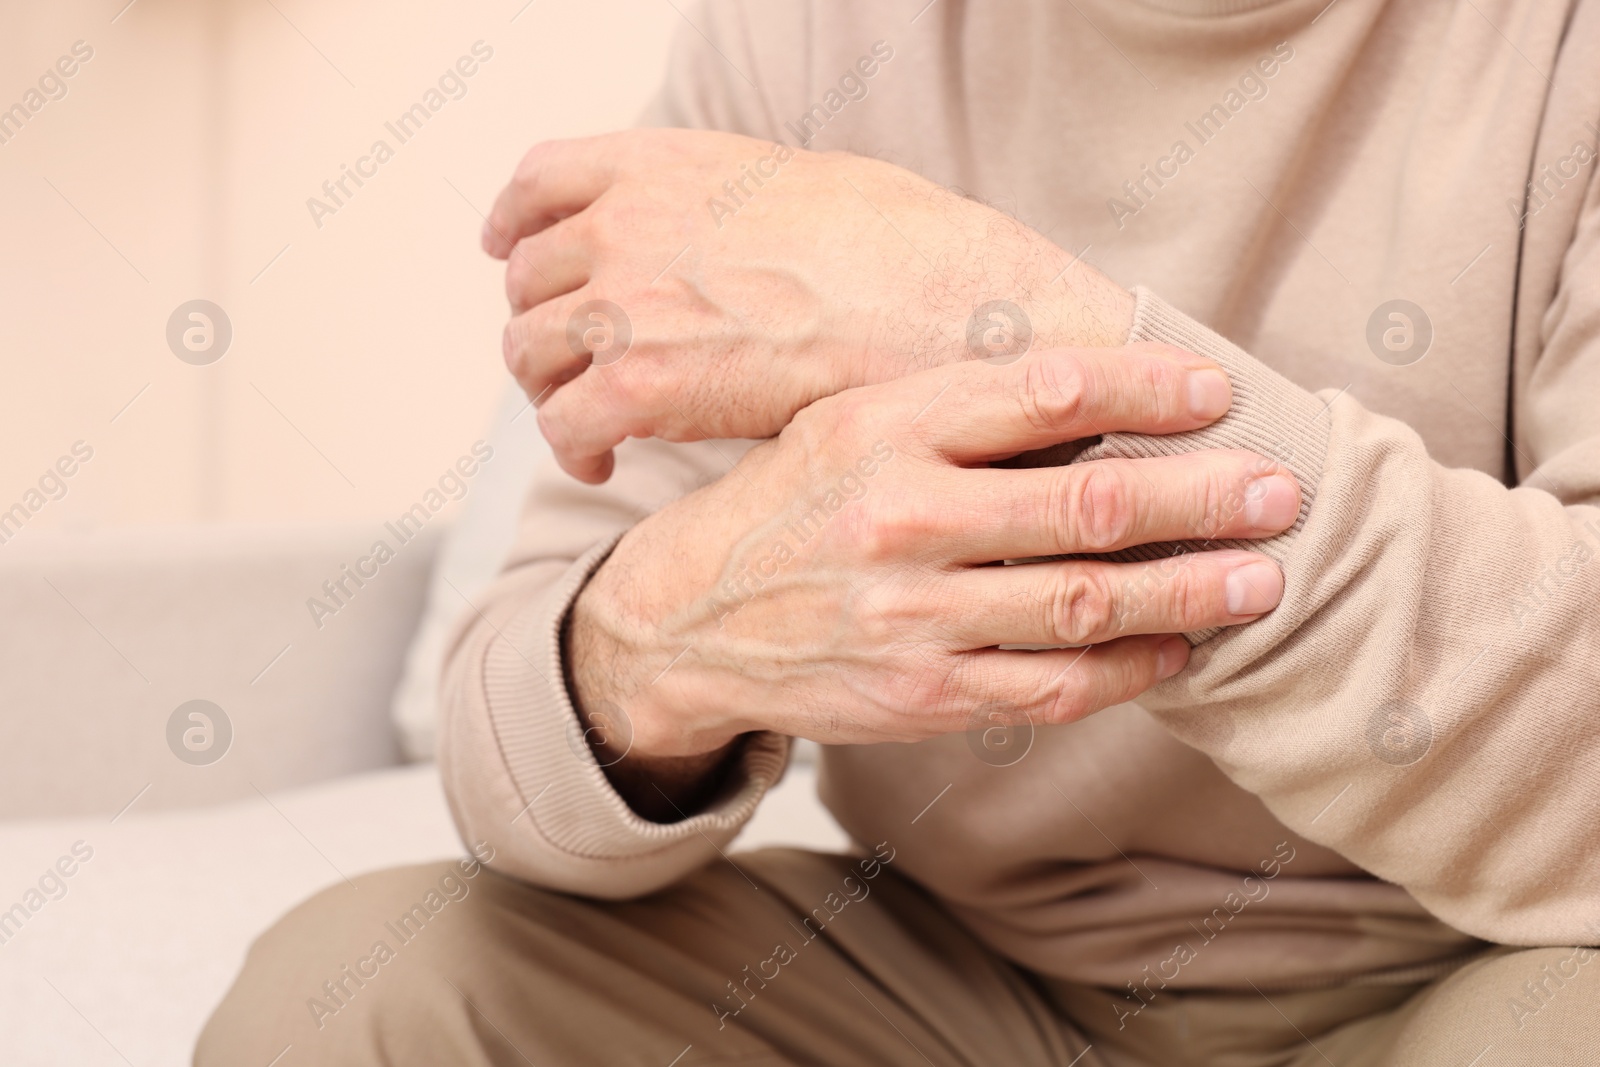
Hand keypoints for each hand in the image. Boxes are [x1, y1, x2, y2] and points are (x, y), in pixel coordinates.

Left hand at [483, 128, 1133, 482]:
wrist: (951, 311)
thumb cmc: (909, 254)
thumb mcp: (801, 182)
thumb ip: (723, 202)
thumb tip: (720, 234)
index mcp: (664, 164)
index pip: (541, 182)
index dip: (516, 225)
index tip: (513, 252)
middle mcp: (627, 222)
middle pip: (529, 280)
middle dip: (546, 325)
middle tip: (574, 367)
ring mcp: (627, 300)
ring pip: (530, 352)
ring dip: (552, 390)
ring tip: (590, 424)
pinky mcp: (640, 384)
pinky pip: (562, 422)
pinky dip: (571, 447)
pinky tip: (602, 462)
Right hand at [566, 343, 1299, 764]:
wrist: (683, 621)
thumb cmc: (783, 507)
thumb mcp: (843, 423)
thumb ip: (956, 407)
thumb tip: (1101, 390)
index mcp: (881, 427)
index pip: (1045, 392)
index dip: (1149, 388)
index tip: (1218, 392)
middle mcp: (898, 518)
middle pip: (1089, 504)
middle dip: (1204, 498)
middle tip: (1282, 491)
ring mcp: (910, 617)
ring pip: (1085, 604)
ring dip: (1191, 592)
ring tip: (1262, 578)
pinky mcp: (920, 695)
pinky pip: (1052, 686)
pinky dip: (1130, 670)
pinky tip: (1178, 650)